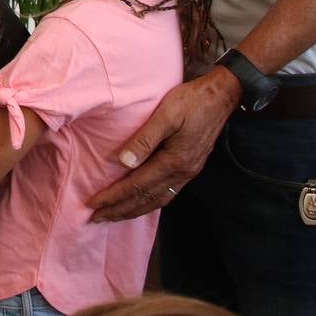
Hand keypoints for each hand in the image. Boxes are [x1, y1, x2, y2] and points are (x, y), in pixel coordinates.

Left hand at [86, 71, 238, 221]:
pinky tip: (141, 203)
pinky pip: (167, 194)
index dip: (114, 197)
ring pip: (157, 200)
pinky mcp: (190, 168)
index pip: (137, 186)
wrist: (222, 96)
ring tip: (114, 216)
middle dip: (120, 210)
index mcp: (174, 161)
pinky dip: (150, 203)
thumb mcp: (166, 114)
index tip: (93, 204)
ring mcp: (188, 172)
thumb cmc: (191, 101)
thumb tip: (123, 162)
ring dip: (134, 210)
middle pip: (146, 199)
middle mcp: (182, 173)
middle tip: (96, 219)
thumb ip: (145, 139)